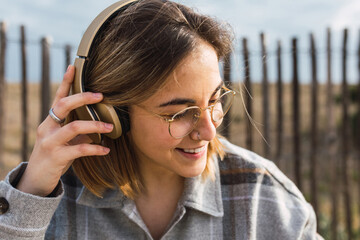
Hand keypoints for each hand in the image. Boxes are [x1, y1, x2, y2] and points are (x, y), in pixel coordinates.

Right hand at [16, 65, 112, 196]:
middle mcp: (47, 127)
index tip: (73, 67)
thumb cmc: (54, 154)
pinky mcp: (57, 156)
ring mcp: (50, 142)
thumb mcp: (63, 139)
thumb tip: (99, 122)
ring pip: (74, 126)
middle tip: (101, 95)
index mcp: (49, 121)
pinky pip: (80, 149)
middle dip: (82, 98)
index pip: (57, 97)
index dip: (65, 82)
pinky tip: (106, 149)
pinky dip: (95, 148)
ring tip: (110, 126)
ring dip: (95, 125)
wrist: (37, 178)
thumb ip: (77, 128)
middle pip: (63, 106)